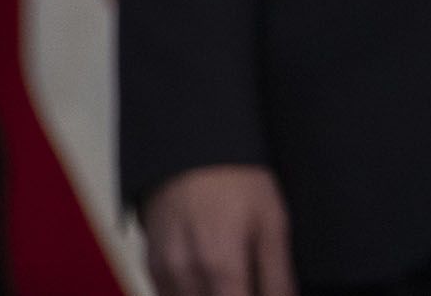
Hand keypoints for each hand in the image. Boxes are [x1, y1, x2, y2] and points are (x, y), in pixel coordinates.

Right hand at [142, 166, 294, 295]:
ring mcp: (164, 273)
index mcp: (221, 267)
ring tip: (232, 280)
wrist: (192, 150)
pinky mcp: (152, 267)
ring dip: (213, 295)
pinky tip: (209, 278)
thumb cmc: (237, 182)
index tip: (264, 293)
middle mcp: (186, 276)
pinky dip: (191, 294)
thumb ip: (278, 274)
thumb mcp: (272, 222)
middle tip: (248, 281)